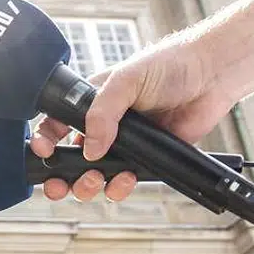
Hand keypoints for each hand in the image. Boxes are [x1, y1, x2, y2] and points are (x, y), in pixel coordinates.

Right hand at [29, 36, 231, 202]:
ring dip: (88, 186)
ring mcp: (123, 146)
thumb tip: (90, 148)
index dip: (44, 142)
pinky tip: (127, 178)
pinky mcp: (145, 160)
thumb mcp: (127, 79)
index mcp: (90, 104)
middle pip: (69, 160)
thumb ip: (103, 112)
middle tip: (60, 185)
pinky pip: (122, 183)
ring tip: (97, 180)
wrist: (211, 77)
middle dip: (60, 177)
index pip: (55, 125)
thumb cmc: (169, 65)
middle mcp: (102, 127)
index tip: (43, 154)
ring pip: (92, 178)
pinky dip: (119, 187)